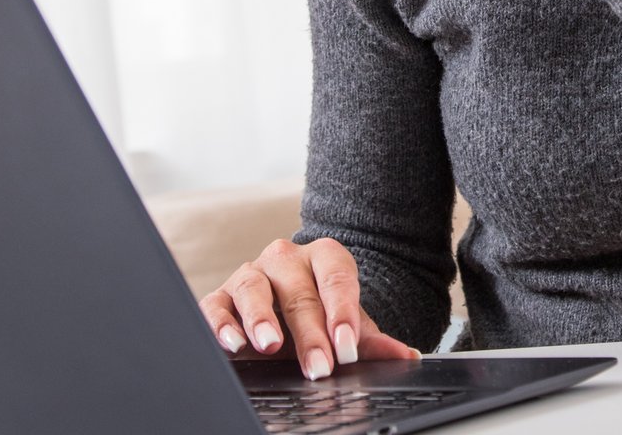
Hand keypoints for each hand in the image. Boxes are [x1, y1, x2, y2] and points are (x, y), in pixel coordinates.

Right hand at [199, 237, 420, 380]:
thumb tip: (405, 356)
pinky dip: (221, 323)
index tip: (347, 346)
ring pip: (253, 287)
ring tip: (271, 344)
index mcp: (324, 257)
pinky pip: (216, 305)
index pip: (336, 278)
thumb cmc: (321, 314)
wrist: (289, 305)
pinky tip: (233, 344)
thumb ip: (373, 341)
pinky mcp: (221, 296)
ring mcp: (251, 274)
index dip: (343, 312)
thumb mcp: (349, 326)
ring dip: (261, 318)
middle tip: (319, 365)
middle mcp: (285, 259)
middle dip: (309, 333)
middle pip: (297, 291)